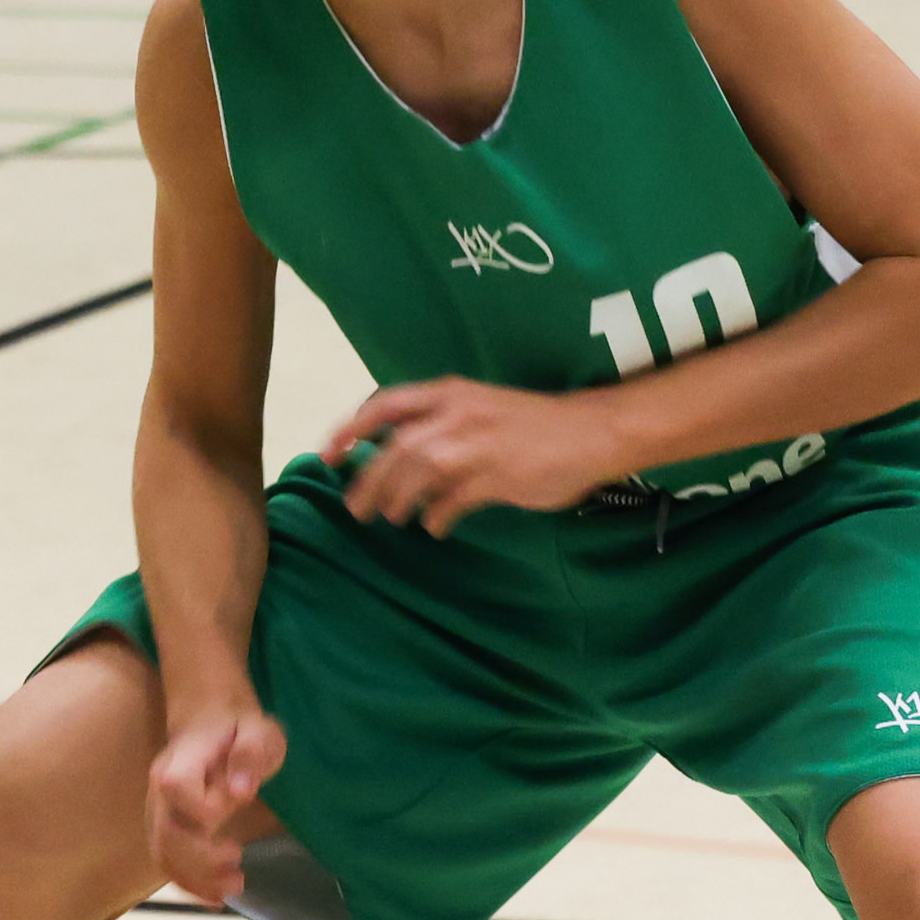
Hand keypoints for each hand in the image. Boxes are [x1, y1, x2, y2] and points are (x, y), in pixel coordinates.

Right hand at [147, 700, 286, 902]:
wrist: (208, 721)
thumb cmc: (238, 727)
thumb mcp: (258, 730)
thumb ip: (250, 754)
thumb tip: (241, 791)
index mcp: (181, 761)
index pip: (177, 789)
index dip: (204, 807)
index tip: (238, 802)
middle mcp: (160, 789)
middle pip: (166, 834)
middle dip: (201, 862)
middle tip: (239, 872)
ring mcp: (158, 810)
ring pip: (162, 854)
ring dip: (195, 880)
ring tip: (233, 888)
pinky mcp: (165, 827)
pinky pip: (166, 860)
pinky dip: (188, 884)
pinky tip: (215, 898)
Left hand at [326, 376, 627, 535]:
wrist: (592, 431)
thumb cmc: (533, 422)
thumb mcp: (479, 407)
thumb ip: (440, 424)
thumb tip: (397, 455)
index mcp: (449, 393)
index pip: (385, 405)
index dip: (350, 429)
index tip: (327, 454)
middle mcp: (457, 414)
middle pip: (395, 449)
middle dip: (368, 481)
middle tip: (355, 509)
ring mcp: (478, 445)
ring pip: (418, 474)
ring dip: (398, 500)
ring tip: (393, 518)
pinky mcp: (498, 477)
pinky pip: (452, 502)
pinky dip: (437, 517)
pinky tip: (436, 526)